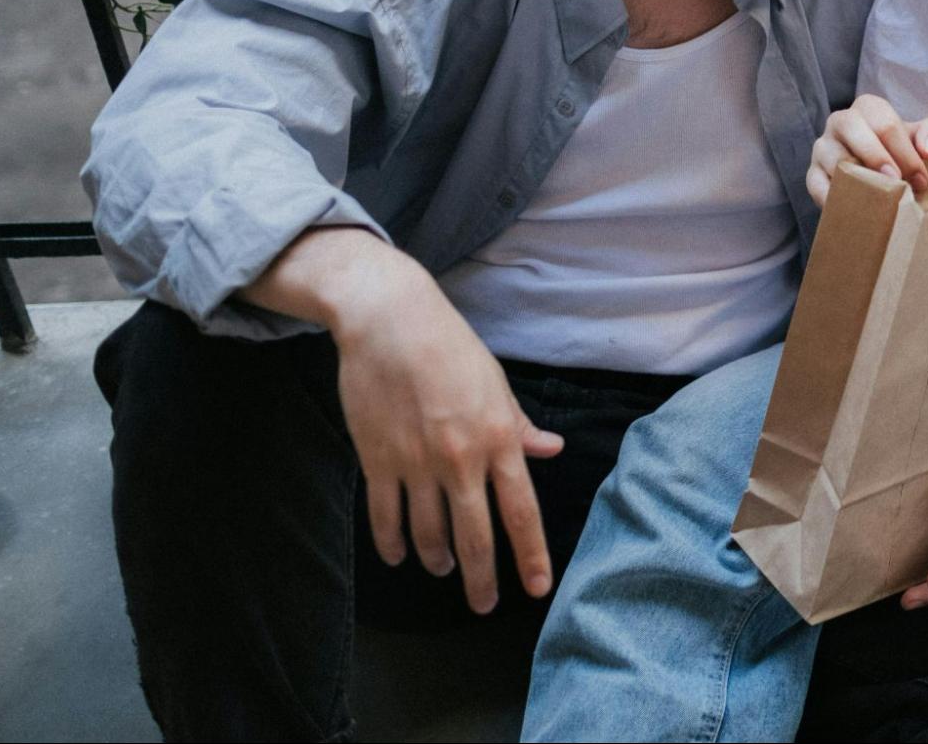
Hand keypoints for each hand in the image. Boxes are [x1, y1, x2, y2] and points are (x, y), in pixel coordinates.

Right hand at [249, 229, 564, 614]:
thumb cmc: (451, 348)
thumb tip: (550, 449)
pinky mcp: (377, 460)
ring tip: (444, 569)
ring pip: (429, 534)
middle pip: (476, 537)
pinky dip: (392, 544)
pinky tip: (399, 556)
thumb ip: (519, 424)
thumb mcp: (496, 383)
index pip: (521, 512)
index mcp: (499, 439)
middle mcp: (461, 459)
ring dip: (438, 560)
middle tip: (483, 606)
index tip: (538, 589)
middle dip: (482, 580)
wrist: (390, 321)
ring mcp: (416, 464)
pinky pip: (385, 517)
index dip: (531, 556)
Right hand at [807, 93, 927, 205]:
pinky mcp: (812, 174)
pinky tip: (856, 210)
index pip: (885, 122)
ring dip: (857, 178)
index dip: (905, 152)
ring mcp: (822, 148)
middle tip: (897, 183)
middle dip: (877, 156)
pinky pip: (816, 184)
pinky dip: (835, 198)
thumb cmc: (901, 152)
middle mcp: (840, 121)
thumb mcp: (921, 137)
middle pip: (851, 127)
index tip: (921, 180)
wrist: (879, 174)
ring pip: (832, 156)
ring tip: (879, 198)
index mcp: (868, 107)